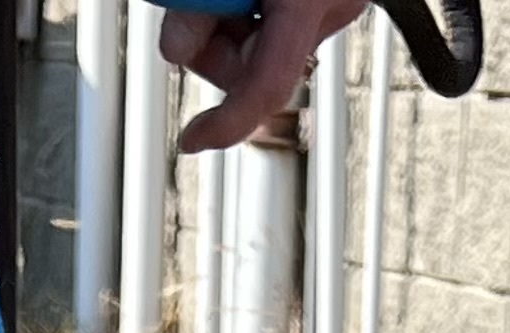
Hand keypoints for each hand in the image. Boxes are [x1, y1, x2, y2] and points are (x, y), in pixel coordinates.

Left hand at [159, 0, 371, 152]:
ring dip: (229, 25)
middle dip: (215, 49)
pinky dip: (250, 15)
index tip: (191, 142)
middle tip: (194, 7)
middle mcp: (331, 6)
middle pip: (254, 68)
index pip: (265, 87)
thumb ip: (197, 4)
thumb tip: (175, 52)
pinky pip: (275, 26)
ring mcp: (333, 3)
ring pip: (261, 48)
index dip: (224, 123)